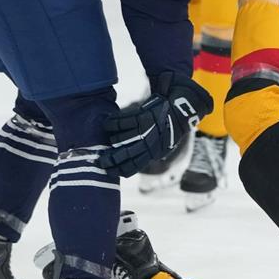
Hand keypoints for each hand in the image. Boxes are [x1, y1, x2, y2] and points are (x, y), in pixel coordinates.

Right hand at [98, 72, 212, 176]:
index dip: (118, 170)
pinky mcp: (143, 116)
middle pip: (125, 156)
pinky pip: (121, 122)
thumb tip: (126, 162)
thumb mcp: (161, 145)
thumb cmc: (167, 127)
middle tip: (99, 159)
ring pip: (120, 139)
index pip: (133, 167)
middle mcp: (150, 144)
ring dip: (111, 139)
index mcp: (154, 153)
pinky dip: (112, 124)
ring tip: (108, 138)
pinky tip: (107, 124)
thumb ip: (147, 154)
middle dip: (110, 159)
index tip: (107, 170)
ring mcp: (146, 130)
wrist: (179, 108)